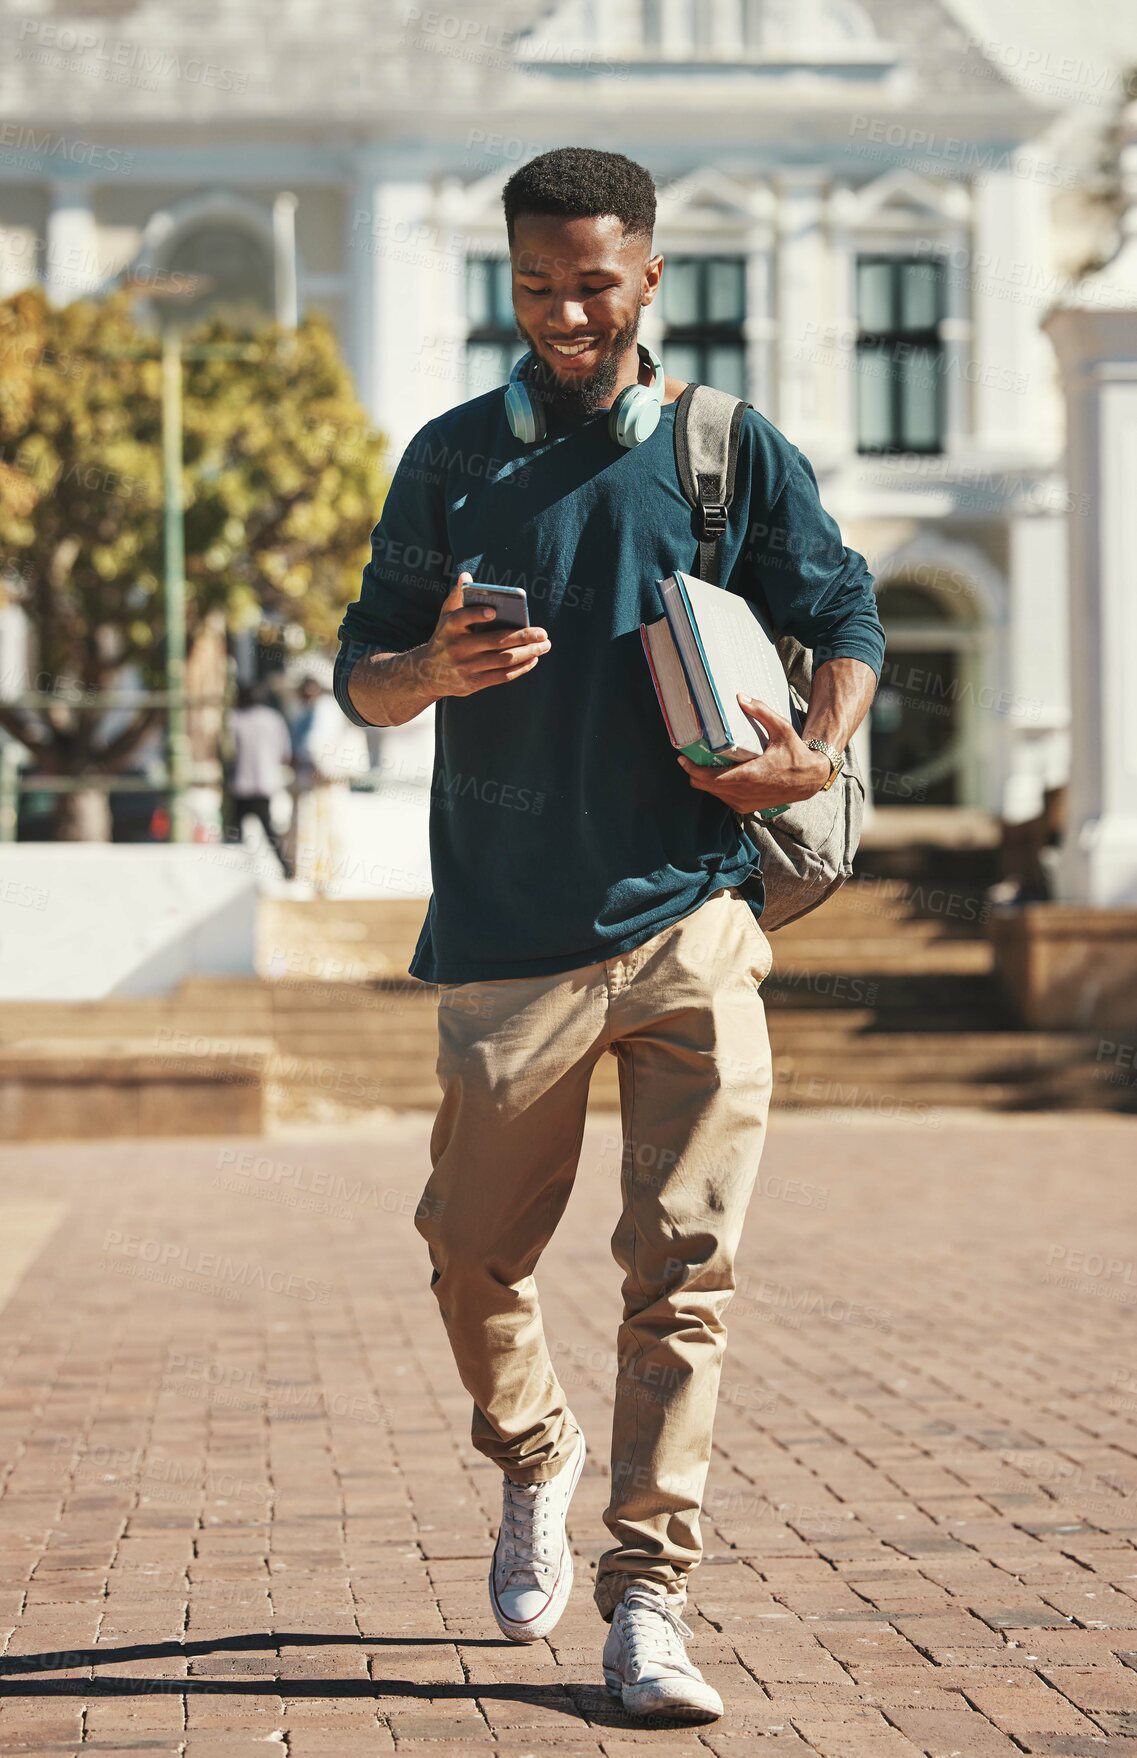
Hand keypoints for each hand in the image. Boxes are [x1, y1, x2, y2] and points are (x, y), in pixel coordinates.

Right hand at [422, 571, 550, 698]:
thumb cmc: (444, 637)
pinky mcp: (473, 683)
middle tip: (543, 633)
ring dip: (528, 653)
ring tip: (544, 645)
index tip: (493, 611)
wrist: (427, 673)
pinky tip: (533, 659)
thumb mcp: (445, 617)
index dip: (476, 614)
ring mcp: (465, 667)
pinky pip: (501, 676)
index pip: (461, 618)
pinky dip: (520, 668)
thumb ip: (457, 597)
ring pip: (503, 660)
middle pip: (495, 642)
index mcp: (449, 627)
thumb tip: (466, 576)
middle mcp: (457, 648)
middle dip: (523, 637)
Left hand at [676, 693, 830, 812]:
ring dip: (706, 780)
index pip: (709, 778)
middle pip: (705, 786)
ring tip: (706, 763)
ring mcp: (744, 803)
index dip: (692, 769)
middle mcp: (743, 793)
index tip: (682, 759)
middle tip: (690, 758)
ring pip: (713, 794)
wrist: (809, 780)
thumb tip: (741, 697)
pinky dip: (718, 788)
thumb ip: (761, 712)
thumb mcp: (782, 729)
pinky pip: (723, 799)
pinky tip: (721, 774)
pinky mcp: (746, 807)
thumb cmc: (796, 754)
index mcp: (748, 776)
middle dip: (694, 773)